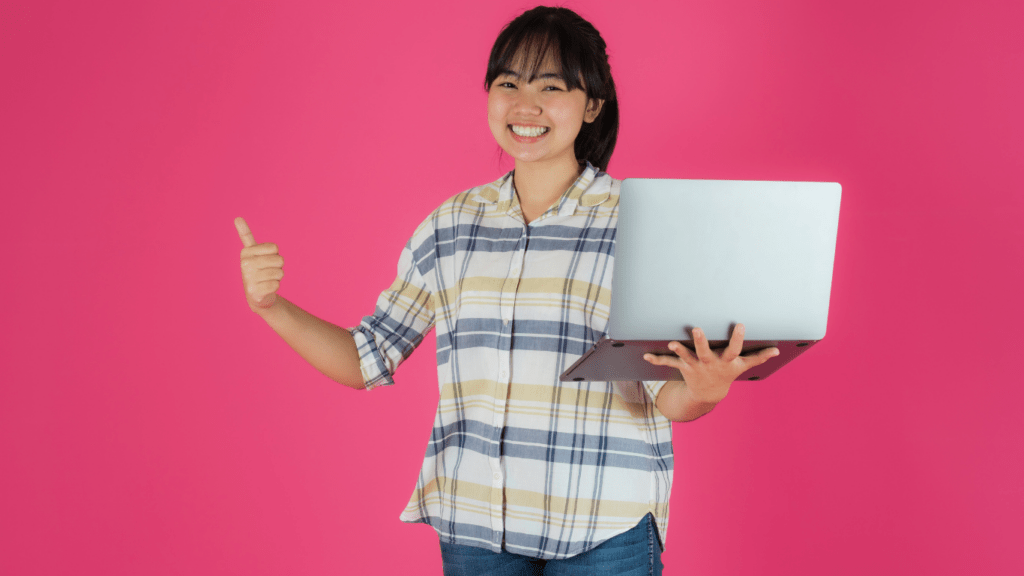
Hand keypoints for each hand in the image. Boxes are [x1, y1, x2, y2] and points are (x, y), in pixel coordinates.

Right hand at [235, 217, 283, 312]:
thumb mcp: (252, 252)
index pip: (275, 248)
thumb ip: (245, 235)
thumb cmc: (258, 270)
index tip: (265, 260)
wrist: (257, 295)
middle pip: (279, 260)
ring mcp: (249, 279)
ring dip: (277, 277)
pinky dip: (275, 287)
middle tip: (267, 271)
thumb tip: (237, 218)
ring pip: (280, 272)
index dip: (275, 254)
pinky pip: (277, 284)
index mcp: (245, 253)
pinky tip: (266, 289)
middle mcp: (245, 265)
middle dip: (278, 267)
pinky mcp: (255, 292)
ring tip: (267, 280)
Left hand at [643, 324, 778, 404]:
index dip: (738, 339)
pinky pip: (668, 363)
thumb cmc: (727, 373)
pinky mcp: (682, 367)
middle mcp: (709, 363)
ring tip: (671, 343)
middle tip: (697, 329)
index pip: (734, 349)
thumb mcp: (743, 366)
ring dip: (678, 351)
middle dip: (701, 341)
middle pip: (705, 352)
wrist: (709, 394)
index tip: (740, 325)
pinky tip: (646, 356)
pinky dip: (657, 360)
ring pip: (686, 357)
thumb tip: (776, 351)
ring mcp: (695, 366)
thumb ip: (757, 357)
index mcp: (725, 361)